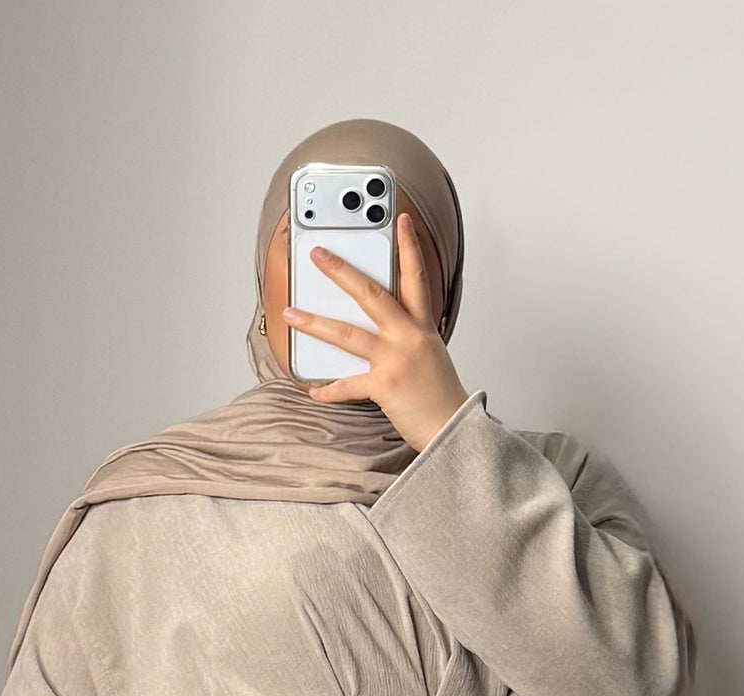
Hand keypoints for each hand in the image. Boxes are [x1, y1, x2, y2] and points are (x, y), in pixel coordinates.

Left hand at [281, 211, 468, 451]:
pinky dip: (329, 390)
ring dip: (315, 322)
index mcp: (421, 326)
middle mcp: (408, 337)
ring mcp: (396, 360)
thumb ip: (406, 335)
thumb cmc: (439, 395)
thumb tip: (371, 328)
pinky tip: (313, 390)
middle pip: (371, 295)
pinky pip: (348, 385)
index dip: (409, 247)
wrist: (452, 428)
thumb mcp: (429, 354)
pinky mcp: (385, 385)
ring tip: (291, 313)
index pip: (415, 277)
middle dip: (342, 271)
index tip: (400, 220)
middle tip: (319, 254)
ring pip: (348, 334)